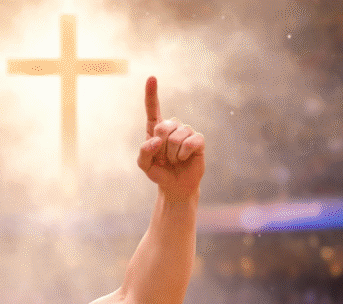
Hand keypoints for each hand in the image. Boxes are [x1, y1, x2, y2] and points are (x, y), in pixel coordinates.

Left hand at [137, 77, 204, 201]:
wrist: (175, 185)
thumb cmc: (158, 171)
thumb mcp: (144, 164)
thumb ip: (144, 152)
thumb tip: (156, 140)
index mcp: (156, 129)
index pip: (152, 109)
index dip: (151, 94)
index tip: (152, 77)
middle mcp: (172, 126)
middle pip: (163, 127)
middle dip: (161, 148)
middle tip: (164, 158)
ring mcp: (186, 131)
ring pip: (176, 137)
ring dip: (172, 154)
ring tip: (174, 160)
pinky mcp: (198, 140)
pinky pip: (190, 142)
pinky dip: (184, 154)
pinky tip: (184, 159)